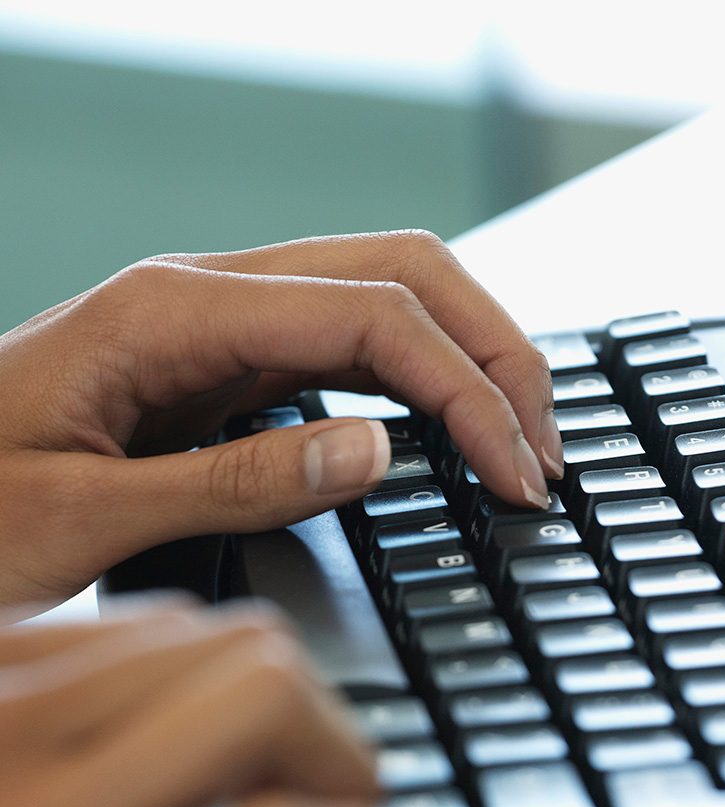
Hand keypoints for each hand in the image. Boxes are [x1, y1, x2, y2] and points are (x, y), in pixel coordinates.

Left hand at [0, 230, 558, 611]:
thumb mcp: (83, 517)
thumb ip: (235, 483)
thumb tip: (376, 452)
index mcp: (174, 311)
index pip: (375, 321)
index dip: (467, 396)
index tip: (517, 475)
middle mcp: (211, 295)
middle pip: (405, 274)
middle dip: (496, 354)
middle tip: (545, 450)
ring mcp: (227, 324)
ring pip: (391, 297)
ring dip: (471, 359)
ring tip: (520, 440)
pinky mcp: (232, 362)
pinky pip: (356, 345)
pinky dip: (425, 382)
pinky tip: (452, 429)